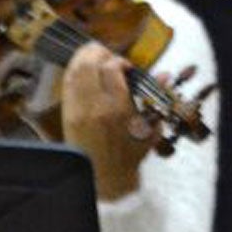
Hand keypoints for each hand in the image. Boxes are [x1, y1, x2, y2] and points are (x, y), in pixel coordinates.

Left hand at [59, 43, 156, 200]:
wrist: (103, 178)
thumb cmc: (129, 155)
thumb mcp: (150, 128)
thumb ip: (157, 99)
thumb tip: (165, 75)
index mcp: (118, 109)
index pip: (111, 69)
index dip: (119, 60)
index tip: (126, 66)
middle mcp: (94, 105)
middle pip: (88, 64)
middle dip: (98, 53)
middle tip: (108, 56)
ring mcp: (77, 109)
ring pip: (74, 71)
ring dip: (84, 59)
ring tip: (94, 58)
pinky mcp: (67, 113)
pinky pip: (67, 83)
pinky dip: (74, 71)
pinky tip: (82, 71)